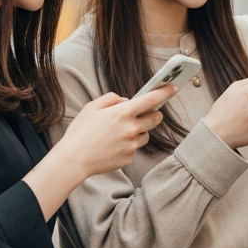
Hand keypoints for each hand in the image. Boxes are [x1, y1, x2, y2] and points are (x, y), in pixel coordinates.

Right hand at [56, 89, 172, 177]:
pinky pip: (134, 149)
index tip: (172, 88)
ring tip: (119, 134)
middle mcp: (131, 129)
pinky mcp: (129, 158)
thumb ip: (111, 99)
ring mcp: (132, 145)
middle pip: (155, 119)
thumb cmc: (80, 132)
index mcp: (122, 113)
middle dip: (154, 114)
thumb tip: (125, 101)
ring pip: (145, 135)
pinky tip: (112, 146)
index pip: (151, 100)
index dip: (164, 92)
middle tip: (145, 113)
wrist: (74, 159)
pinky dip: (127, 146)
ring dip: (139, 131)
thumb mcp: (91, 107)